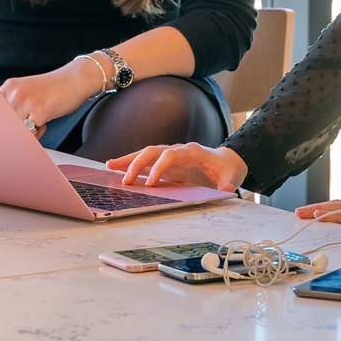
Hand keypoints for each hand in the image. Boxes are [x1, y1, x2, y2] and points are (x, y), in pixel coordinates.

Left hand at [0, 61, 96, 136]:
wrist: (77, 79)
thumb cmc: (54, 88)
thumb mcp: (27, 92)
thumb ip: (12, 105)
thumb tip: (0, 127)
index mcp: (9, 86)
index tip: (2, 131)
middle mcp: (15, 92)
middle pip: (3, 124)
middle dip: (14, 130)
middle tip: (28, 124)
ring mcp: (26, 101)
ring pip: (16, 130)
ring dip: (27, 132)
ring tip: (38, 123)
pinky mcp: (39, 111)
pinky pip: (30, 134)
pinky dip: (38, 134)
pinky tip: (45, 123)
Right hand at [106, 143, 247, 191]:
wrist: (226, 161)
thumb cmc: (226, 169)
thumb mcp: (231, 177)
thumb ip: (228, 183)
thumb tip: (227, 190)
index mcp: (192, 152)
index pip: (171, 155)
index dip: (160, 167)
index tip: (151, 183)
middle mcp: (178, 150)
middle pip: (154, 151)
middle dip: (139, 163)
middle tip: (126, 181)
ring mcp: (170, 155)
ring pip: (146, 153)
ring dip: (129, 160)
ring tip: (110, 166)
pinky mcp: (165, 163)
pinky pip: (146, 161)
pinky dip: (131, 163)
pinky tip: (115, 167)